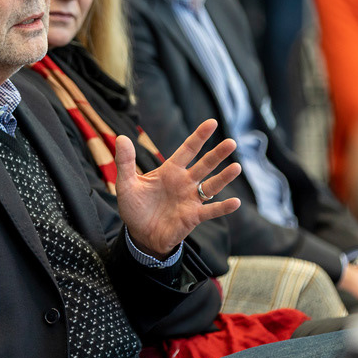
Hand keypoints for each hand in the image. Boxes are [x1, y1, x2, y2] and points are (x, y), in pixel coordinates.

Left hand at [116, 118, 241, 256]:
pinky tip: (235, 202)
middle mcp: (184, 182)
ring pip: (212, 185)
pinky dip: (223, 207)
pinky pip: (211, 211)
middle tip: (231, 142)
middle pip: (204, 165)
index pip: (188, 149)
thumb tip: (121, 138)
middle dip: (217, 154)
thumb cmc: (135, 207)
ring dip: (224, 177)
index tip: (212, 122)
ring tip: (236, 167)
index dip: (199, 136)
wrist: (139, 235)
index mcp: (170, 171)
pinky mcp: (193, 217)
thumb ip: (125, 161)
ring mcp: (191, 199)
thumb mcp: (126, 183)